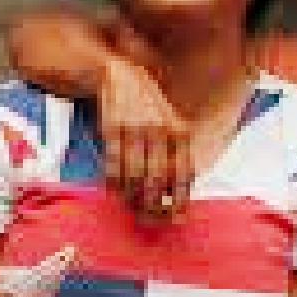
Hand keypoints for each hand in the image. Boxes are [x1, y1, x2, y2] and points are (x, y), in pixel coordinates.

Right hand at [98, 49, 190, 219]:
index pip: (184, 172)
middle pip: (159, 178)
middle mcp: (160, 131)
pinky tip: (116, 193)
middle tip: (152, 221)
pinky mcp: (112, 129)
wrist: (119, 75)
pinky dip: (115, 183)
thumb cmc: (149, 105)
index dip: (180, 198)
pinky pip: (113, 164)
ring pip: (135, 175)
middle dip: (155, 205)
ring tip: (134, 211)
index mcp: (180, 131)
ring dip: (134, 198)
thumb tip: (177, 190)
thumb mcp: (171, 123)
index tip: (178, 218)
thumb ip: (175, 152)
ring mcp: (135, 129)